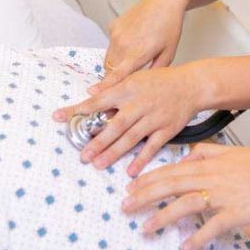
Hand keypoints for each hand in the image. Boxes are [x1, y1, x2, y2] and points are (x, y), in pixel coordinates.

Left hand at [52, 64, 203, 175]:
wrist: (191, 85)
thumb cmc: (161, 81)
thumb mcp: (135, 77)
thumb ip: (113, 86)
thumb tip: (90, 91)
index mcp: (128, 89)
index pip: (98, 101)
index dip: (78, 109)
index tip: (59, 117)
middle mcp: (139, 104)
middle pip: (114, 125)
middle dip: (97, 141)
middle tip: (83, 155)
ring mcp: (153, 118)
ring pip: (130, 138)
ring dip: (113, 152)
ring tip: (98, 164)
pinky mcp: (166, 129)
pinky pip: (152, 146)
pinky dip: (141, 159)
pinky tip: (130, 171)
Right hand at [99, 0, 187, 89]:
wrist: (163, 1)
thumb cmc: (169, 27)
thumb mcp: (169, 53)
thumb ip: (155, 72)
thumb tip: (143, 85)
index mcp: (139, 53)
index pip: (117, 75)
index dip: (105, 87)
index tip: (94, 95)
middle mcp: (124, 44)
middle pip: (110, 70)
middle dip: (113, 80)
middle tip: (123, 85)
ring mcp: (116, 34)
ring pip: (108, 59)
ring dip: (115, 66)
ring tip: (131, 61)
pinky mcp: (113, 27)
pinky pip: (110, 46)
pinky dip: (117, 50)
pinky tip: (131, 43)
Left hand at [123, 143, 249, 249]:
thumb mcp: (226, 150)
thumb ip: (202, 153)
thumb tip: (183, 159)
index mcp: (206, 164)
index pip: (170, 171)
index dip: (148, 179)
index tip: (130, 188)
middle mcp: (210, 179)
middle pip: (171, 186)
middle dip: (145, 197)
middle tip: (126, 207)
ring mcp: (221, 196)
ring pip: (186, 204)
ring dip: (163, 217)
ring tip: (147, 228)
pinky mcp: (234, 212)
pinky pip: (212, 226)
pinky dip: (198, 238)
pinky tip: (186, 247)